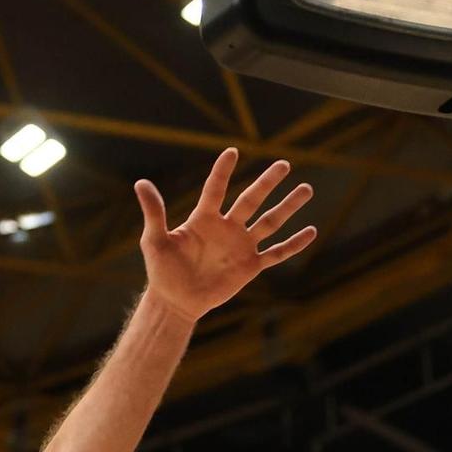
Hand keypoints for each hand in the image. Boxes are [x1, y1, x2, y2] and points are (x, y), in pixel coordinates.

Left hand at [135, 148, 316, 321]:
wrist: (176, 300)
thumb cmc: (162, 270)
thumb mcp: (155, 241)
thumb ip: (154, 212)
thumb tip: (140, 183)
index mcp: (204, 219)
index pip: (216, 189)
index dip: (223, 171)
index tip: (232, 151)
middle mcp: (227, 227)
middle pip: (251, 200)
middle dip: (268, 182)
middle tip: (284, 164)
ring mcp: (241, 246)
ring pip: (270, 222)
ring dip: (288, 207)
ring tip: (306, 189)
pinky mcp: (250, 266)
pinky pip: (276, 253)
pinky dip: (293, 244)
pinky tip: (311, 231)